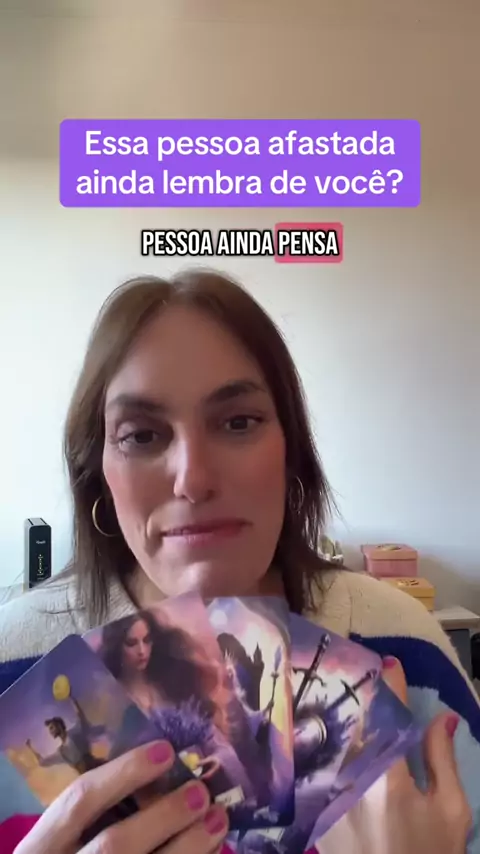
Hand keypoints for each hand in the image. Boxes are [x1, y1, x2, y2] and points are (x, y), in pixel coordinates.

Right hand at [14, 740, 228, 853]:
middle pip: (116, 845)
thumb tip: (160, 770)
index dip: (125, 772)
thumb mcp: (61, 840)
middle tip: (201, 791)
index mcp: (41, 847)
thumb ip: (95, 813)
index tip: (166, 750)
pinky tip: (212, 852)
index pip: (80, 800)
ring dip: (189, 846)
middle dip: (164, 816)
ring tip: (218, 819)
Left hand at [320, 658, 471, 853]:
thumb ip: (442, 759)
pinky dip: (320, 740)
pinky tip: (319, 726)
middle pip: (348, 722)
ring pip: (327, 738)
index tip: (390, 664)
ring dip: (331, 711)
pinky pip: (316, 762)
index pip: (386, 716)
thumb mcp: (451, 811)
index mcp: (386, 777)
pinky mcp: (315, 808)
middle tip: (355, 666)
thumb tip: (443, 717)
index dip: (390, 685)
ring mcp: (327, 795)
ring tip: (332, 685)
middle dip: (353, 692)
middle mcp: (349, 780)